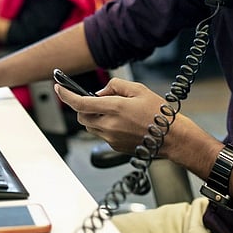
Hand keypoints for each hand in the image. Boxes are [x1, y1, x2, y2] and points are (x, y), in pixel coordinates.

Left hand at [54, 77, 168, 153]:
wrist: (172, 138)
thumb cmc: (159, 114)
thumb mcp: (139, 89)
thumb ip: (115, 85)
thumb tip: (100, 92)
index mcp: (115, 108)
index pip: (80, 103)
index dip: (66, 95)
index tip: (59, 88)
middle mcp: (110, 125)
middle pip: (81, 116)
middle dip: (83, 107)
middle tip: (96, 100)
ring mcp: (111, 138)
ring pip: (89, 126)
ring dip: (93, 117)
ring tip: (113, 111)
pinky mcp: (114, 146)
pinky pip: (100, 134)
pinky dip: (103, 126)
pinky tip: (120, 122)